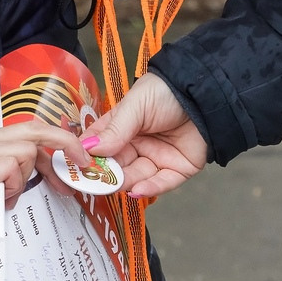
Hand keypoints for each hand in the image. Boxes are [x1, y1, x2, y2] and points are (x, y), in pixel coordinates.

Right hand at [0, 122, 84, 236]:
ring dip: (26, 178)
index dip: (57, 143)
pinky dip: (13, 186)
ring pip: (27, 150)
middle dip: (66, 146)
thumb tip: (25, 185)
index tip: (73, 164)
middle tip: (78, 171)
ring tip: (5, 198)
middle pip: (37, 129)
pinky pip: (12, 167)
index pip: (30, 129)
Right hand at [83, 73, 208, 200]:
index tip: (75, 165)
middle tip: (94, 180)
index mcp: (122, 127)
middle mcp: (137, 144)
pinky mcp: (177, 169)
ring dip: (125, 181)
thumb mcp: (136, 105)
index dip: (87, 155)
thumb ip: (114, 129)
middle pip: (116, 165)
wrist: (206, 93)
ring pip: (136, 176)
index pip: (99, 145)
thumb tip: (89, 149)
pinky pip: (161, 183)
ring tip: (116, 183)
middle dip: (106, 173)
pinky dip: (149, 188)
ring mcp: (156, 158)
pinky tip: (137, 189)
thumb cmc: (167, 91)